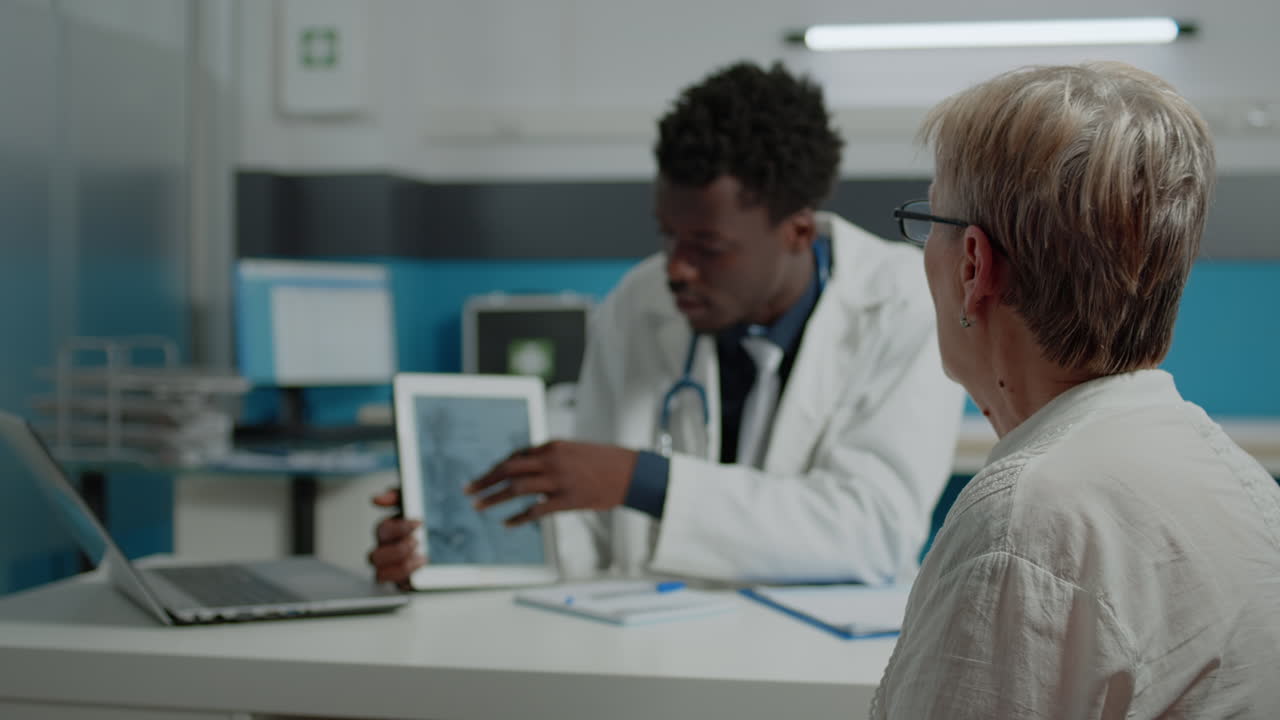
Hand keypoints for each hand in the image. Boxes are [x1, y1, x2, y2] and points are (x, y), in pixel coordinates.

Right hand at [366, 487, 425, 587]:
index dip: (399, 527)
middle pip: (375, 556)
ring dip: (401, 567)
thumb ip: (397, 495)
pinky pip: (396, 586)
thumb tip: (377, 499)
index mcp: (388, 531)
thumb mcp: (415, 500)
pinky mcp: (403, 580)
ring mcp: (392, 568)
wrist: (451, 538)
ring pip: (380, 574)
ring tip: (422, 558)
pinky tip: (422, 569)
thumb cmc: (428, 519)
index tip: (419, 522)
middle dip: (398, 550)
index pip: (382, 529)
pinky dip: (407, 579)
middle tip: (417, 542)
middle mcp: (386, 550)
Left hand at [466, 441, 637, 526]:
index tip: (485, 478)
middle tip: (468, 490)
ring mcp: (560, 480)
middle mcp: (552, 460)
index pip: (515, 456)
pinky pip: (536, 510)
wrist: (632, 472)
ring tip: (478, 506)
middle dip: (485, 480)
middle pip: (509, 469)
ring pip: (517, 488)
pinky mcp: (568, 500)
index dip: (497, 468)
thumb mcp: (573, 451)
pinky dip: (518, 518)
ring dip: (493, 498)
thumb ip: (549, 458)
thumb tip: (525, 468)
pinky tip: (506, 523)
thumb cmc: (603, 462)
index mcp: (552, 445)